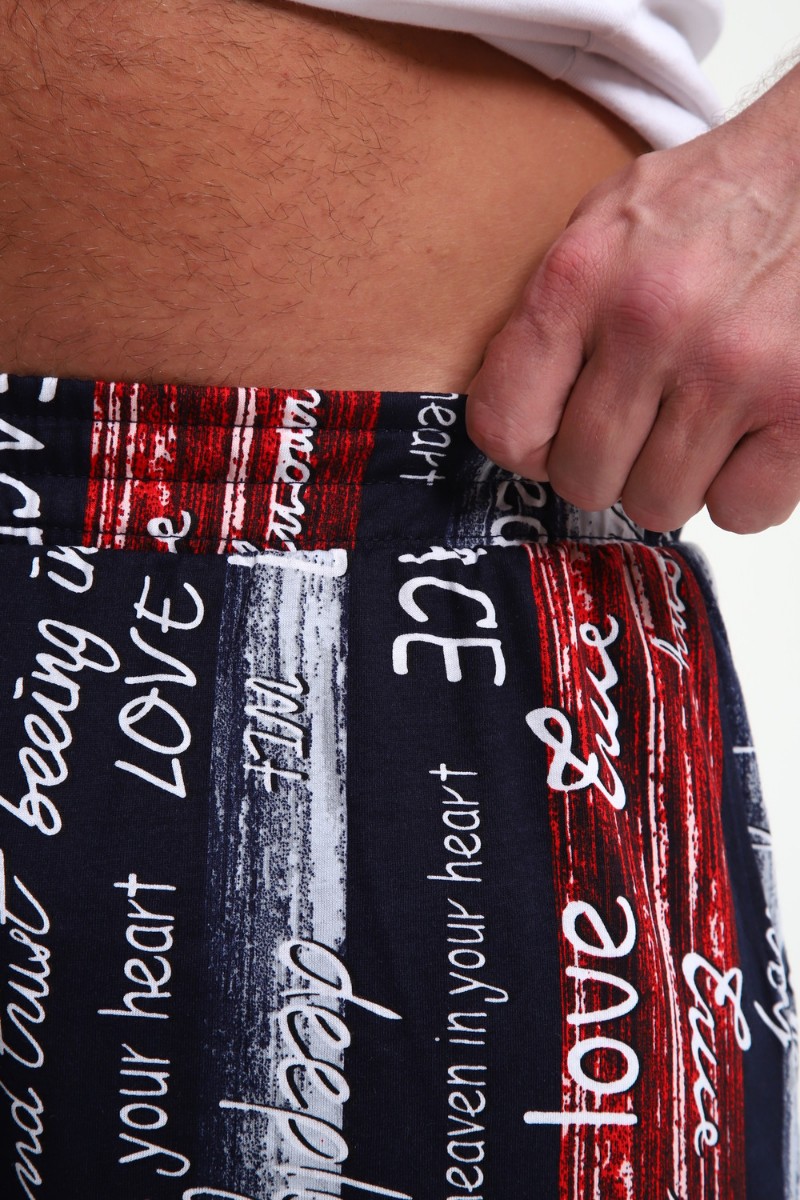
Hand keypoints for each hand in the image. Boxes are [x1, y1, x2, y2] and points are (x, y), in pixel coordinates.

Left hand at [466, 66, 799, 532]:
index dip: (531, 447)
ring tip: (703, 419)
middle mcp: (648, 323)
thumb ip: (555, 314)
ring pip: (658, 504)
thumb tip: (518, 411)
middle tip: (644, 424)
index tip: (557, 436)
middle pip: (583, 479)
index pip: (504, 425)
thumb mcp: (609, 220)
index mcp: (580, 277)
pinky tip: (752, 435)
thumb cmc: (722, 198)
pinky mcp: (799, 406)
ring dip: (678, 477)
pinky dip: (745, 488)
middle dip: (610, 466)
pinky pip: (740, 511)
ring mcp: (728, 369)